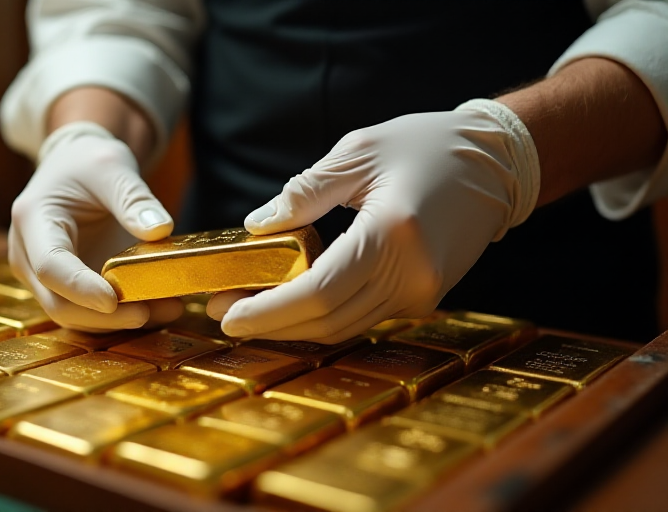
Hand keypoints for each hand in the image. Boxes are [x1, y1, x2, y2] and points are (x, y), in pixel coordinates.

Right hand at [8, 122, 183, 330]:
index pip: (50, 265)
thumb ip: (134, 198)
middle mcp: (28, 254)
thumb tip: (160, 230)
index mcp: (33, 219)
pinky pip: (88, 313)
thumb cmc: (88, 163)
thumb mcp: (113, 167)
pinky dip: (121, 317)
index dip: (80, 288)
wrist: (75, 167)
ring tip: (167, 310)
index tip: (113, 301)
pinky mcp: (64, 288)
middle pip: (58, 303)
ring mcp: (42, 276)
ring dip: (117, 323)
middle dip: (104, 317)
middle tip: (150, 312)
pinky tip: (158, 309)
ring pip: (73, 316)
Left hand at [207, 101, 538, 342]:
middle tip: (222, 311)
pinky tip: (289, 301)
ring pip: (343, 327)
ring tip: (246, 307)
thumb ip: (305, 191)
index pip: (318, 292)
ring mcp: (421, 293)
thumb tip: (256, 226)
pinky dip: (321, 315)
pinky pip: (361, 317)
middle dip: (269, 323)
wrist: (497, 163)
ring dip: (292, 325)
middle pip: (326, 320)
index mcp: (392, 234)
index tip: (226, 314)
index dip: (268, 311)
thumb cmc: (426, 145)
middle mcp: (410, 275)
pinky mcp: (423, 298)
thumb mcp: (359, 152)